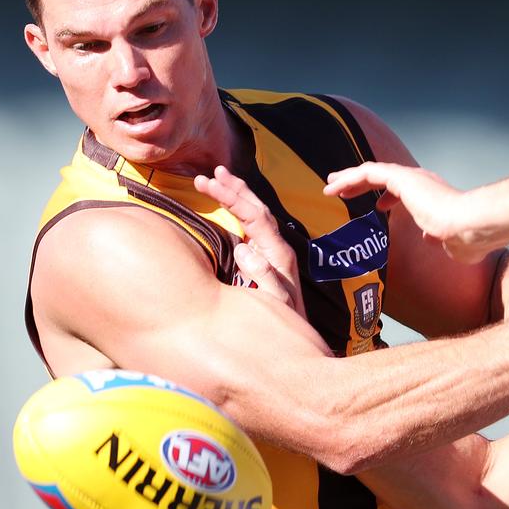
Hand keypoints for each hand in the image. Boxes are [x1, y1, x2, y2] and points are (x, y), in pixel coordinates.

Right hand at [195, 166, 303, 312]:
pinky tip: (230, 205)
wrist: (299, 336)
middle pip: (257, 208)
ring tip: (219, 177)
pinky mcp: (266, 258)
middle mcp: (278, 248)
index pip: (255, 215)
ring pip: (256, 214)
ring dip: (238, 194)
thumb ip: (264, 277)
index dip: (232, 197)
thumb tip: (244, 249)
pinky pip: (253, 226)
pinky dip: (240, 210)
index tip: (209, 183)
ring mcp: (273, 252)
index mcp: (278, 253)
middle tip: (212, 173)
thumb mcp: (276, 303)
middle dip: (234, 189)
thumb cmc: (286, 322)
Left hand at [324, 163, 488, 262]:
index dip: (388, 197)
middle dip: (362, 182)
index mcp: (432, 193)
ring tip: (330, 185)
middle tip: (343, 189)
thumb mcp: (449, 241)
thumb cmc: (465, 236)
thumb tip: (431, 238)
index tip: (378, 207)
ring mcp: (411, 177)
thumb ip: (438, 238)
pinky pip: (369, 173)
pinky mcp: (402, 177)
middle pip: (384, 177)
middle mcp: (422, 181)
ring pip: (373, 171)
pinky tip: (334, 188)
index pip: (404, 190)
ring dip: (350, 178)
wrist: (469, 225)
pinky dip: (350, 179)